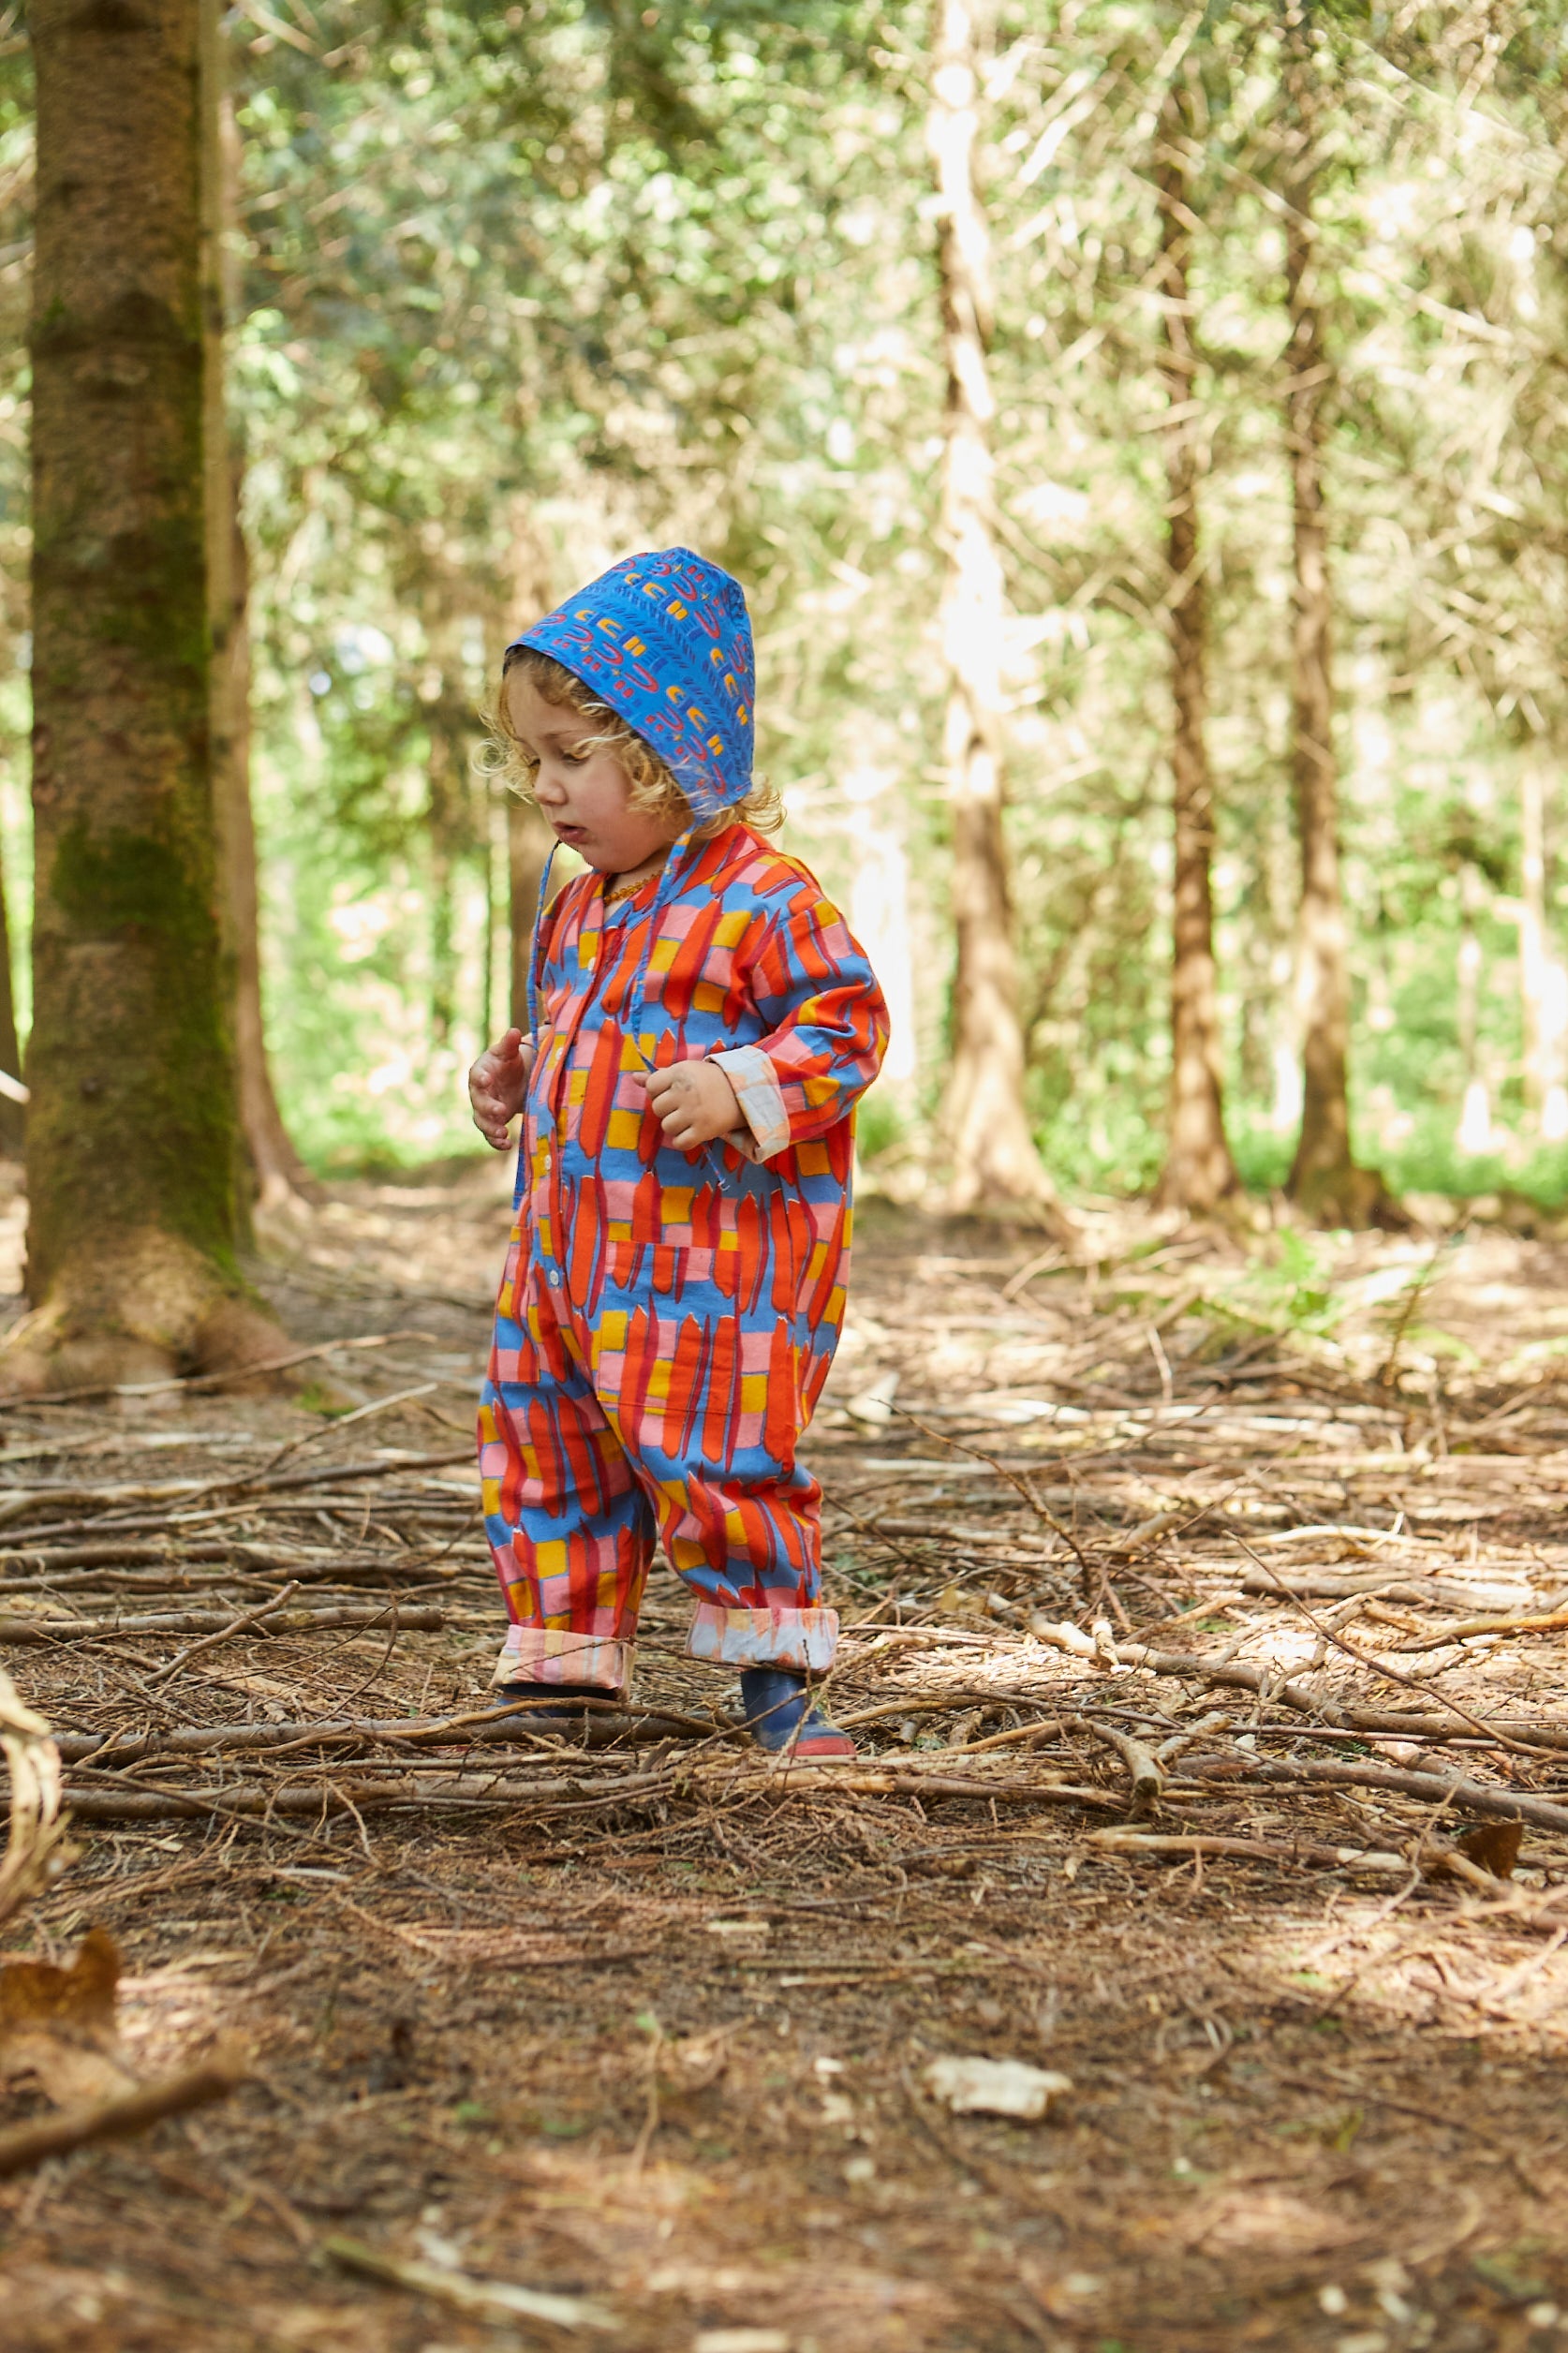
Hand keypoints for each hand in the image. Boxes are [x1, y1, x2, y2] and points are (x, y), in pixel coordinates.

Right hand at [469, 1027, 535, 1149]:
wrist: (513, 1078)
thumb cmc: (508, 1062)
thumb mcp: (509, 1052)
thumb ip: (509, 1044)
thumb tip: (513, 1031)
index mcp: (481, 1072)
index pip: (476, 1075)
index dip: (481, 1078)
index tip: (486, 1080)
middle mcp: (478, 1092)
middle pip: (478, 1102)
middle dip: (487, 1107)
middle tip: (500, 1111)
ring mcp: (483, 1109)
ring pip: (482, 1122)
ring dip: (491, 1128)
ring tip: (504, 1134)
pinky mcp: (492, 1123)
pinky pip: (490, 1135)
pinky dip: (496, 1142)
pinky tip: (507, 1145)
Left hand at [642, 1057, 740, 1151]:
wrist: (742, 1093)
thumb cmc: (708, 1080)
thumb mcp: (684, 1071)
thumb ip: (658, 1076)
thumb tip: (633, 1078)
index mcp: (680, 1073)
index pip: (652, 1087)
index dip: (658, 1091)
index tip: (672, 1092)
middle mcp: (685, 1092)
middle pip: (657, 1108)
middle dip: (667, 1109)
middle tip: (683, 1106)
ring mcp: (694, 1112)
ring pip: (667, 1127)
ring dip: (675, 1126)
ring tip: (688, 1119)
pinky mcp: (704, 1130)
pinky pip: (679, 1143)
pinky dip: (683, 1141)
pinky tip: (692, 1132)